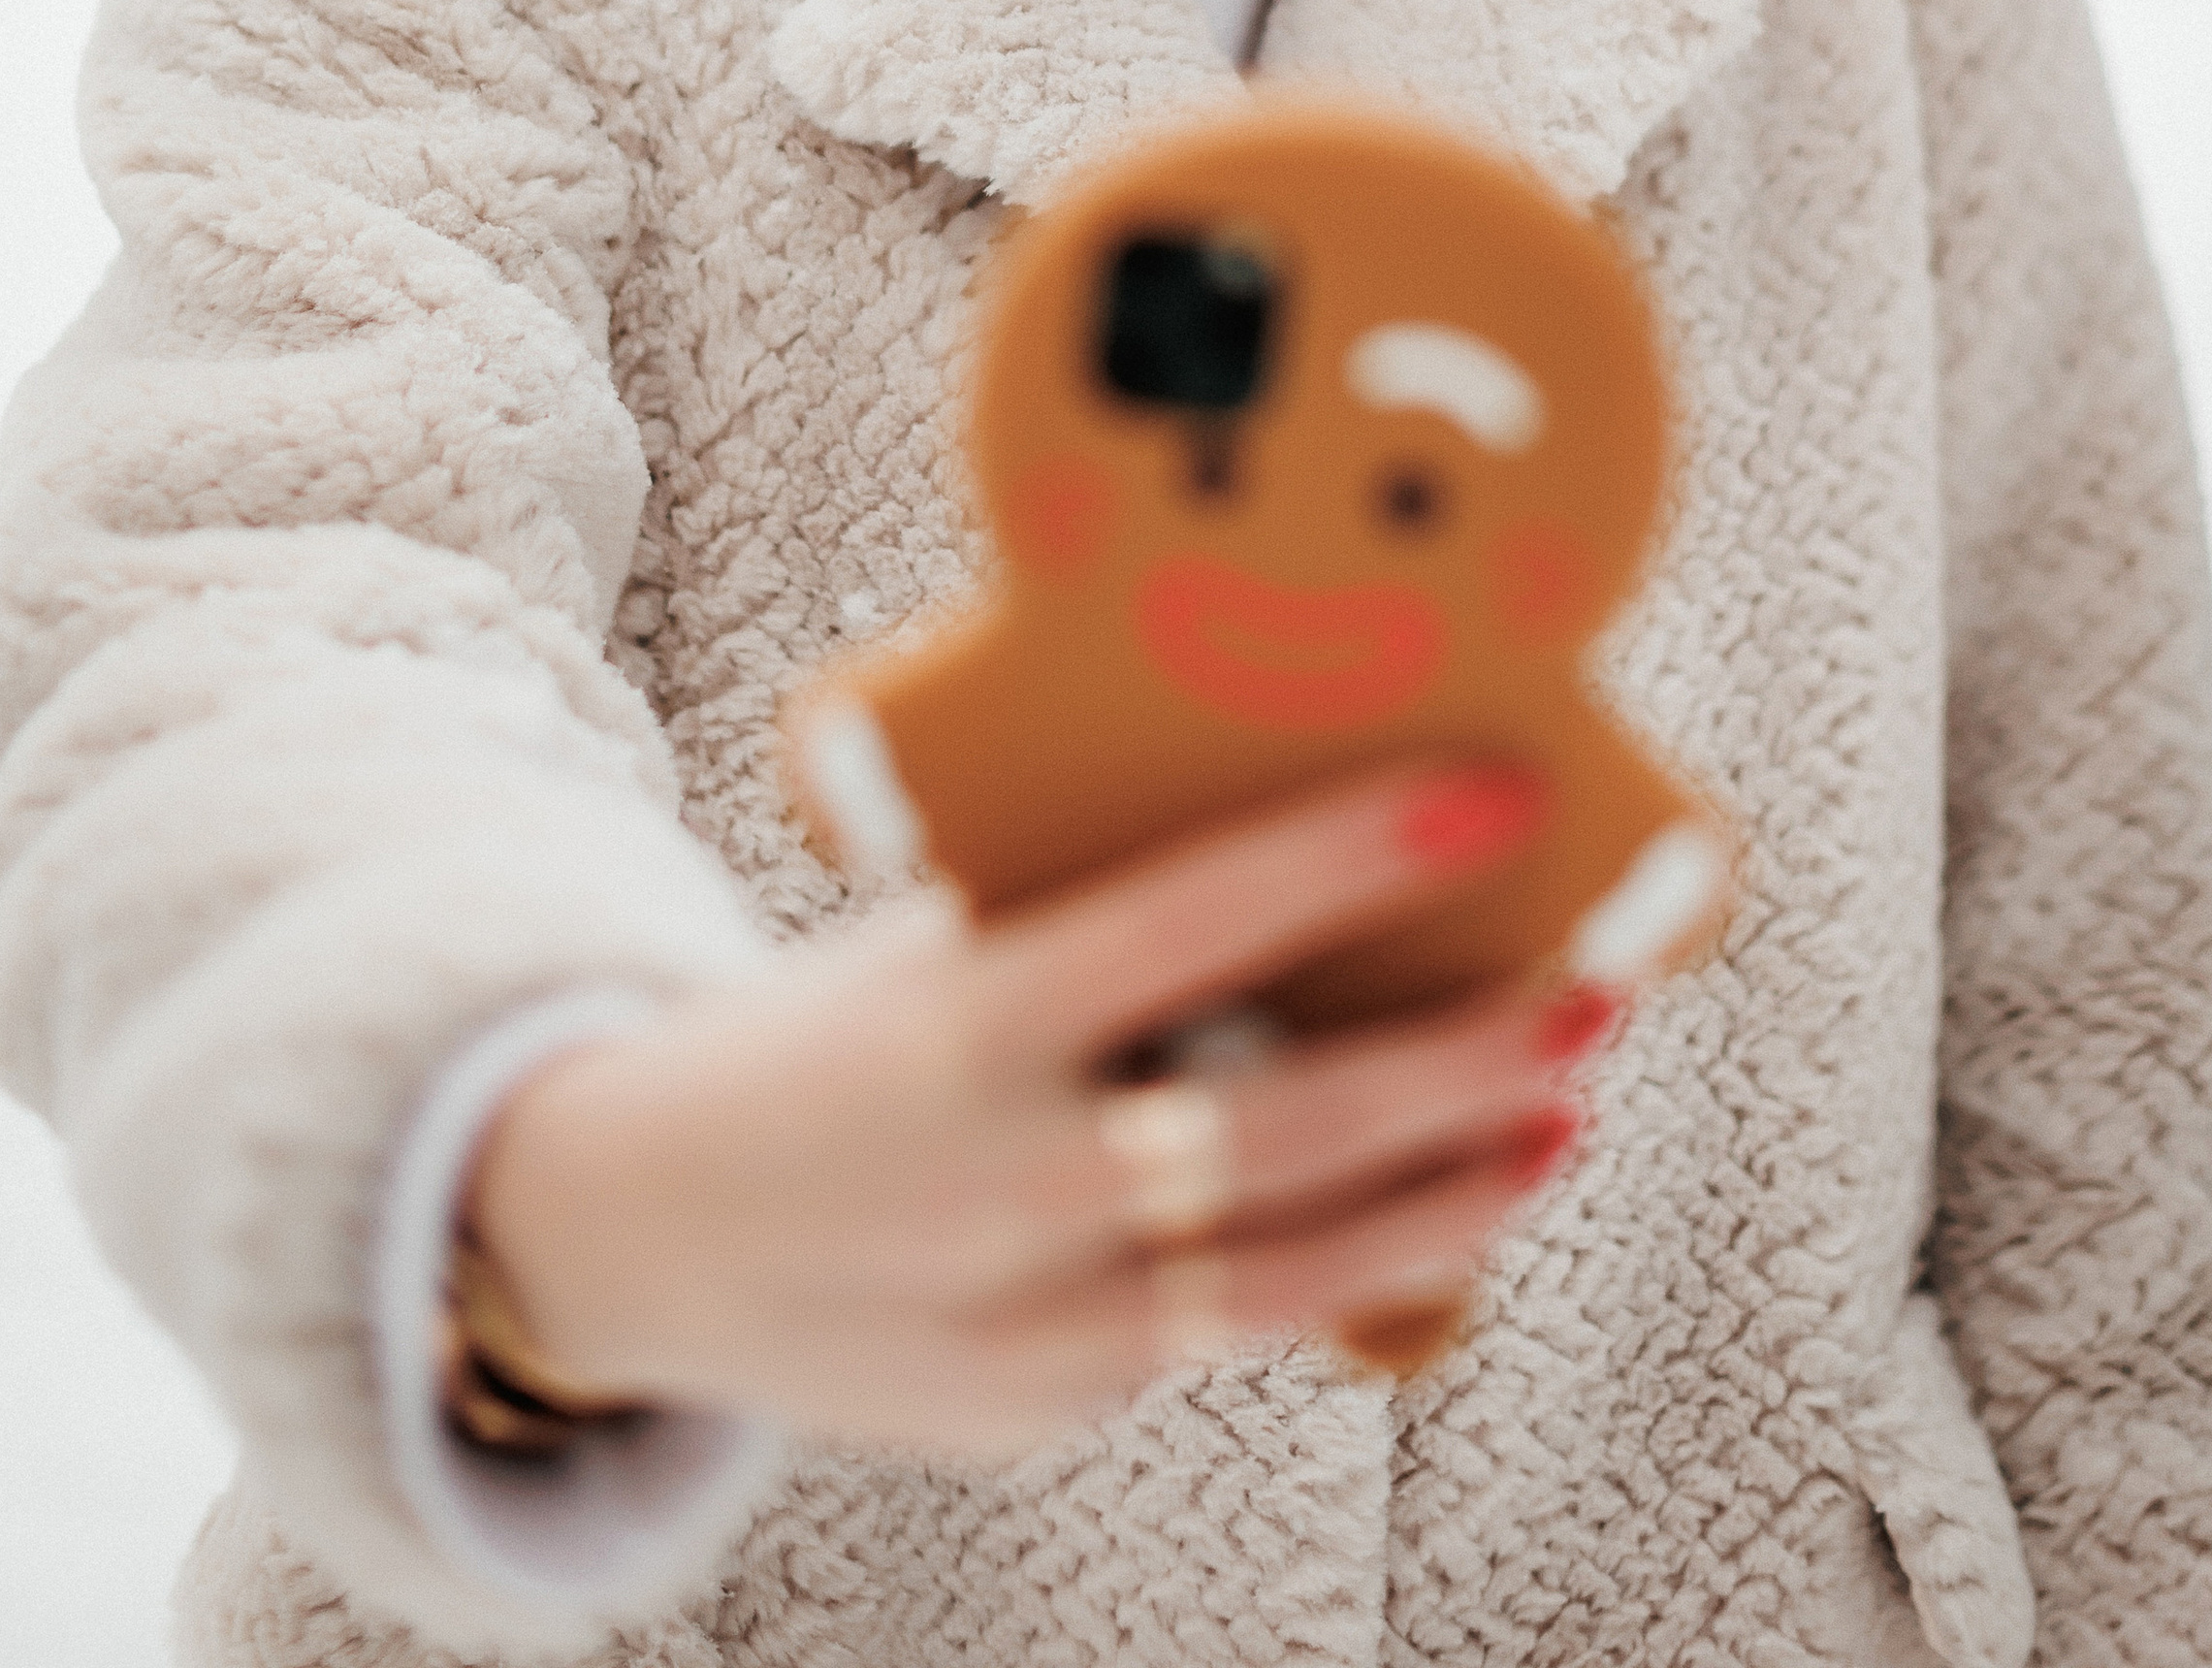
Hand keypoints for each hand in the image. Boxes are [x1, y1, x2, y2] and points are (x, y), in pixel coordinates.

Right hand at [462, 762, 1623, 1461]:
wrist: (622, 1229)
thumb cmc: (814, 1043)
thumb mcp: (925, 952)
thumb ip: (1083, 933)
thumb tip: (1307, 879)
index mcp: (962, 1025)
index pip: (1192, 923)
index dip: (1349, 859)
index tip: (1489, 799)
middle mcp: (1002, 1184)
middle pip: (1286, 1128)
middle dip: (1461, 1066)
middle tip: (1589, 1001)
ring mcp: (1022, 1323)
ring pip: (1285, 1271)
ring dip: (1445, 1198)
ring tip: (1554, 1123)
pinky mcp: (1033, 1411)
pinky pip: (1207, 1334)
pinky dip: (1321, 1271)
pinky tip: (1416, 1214)